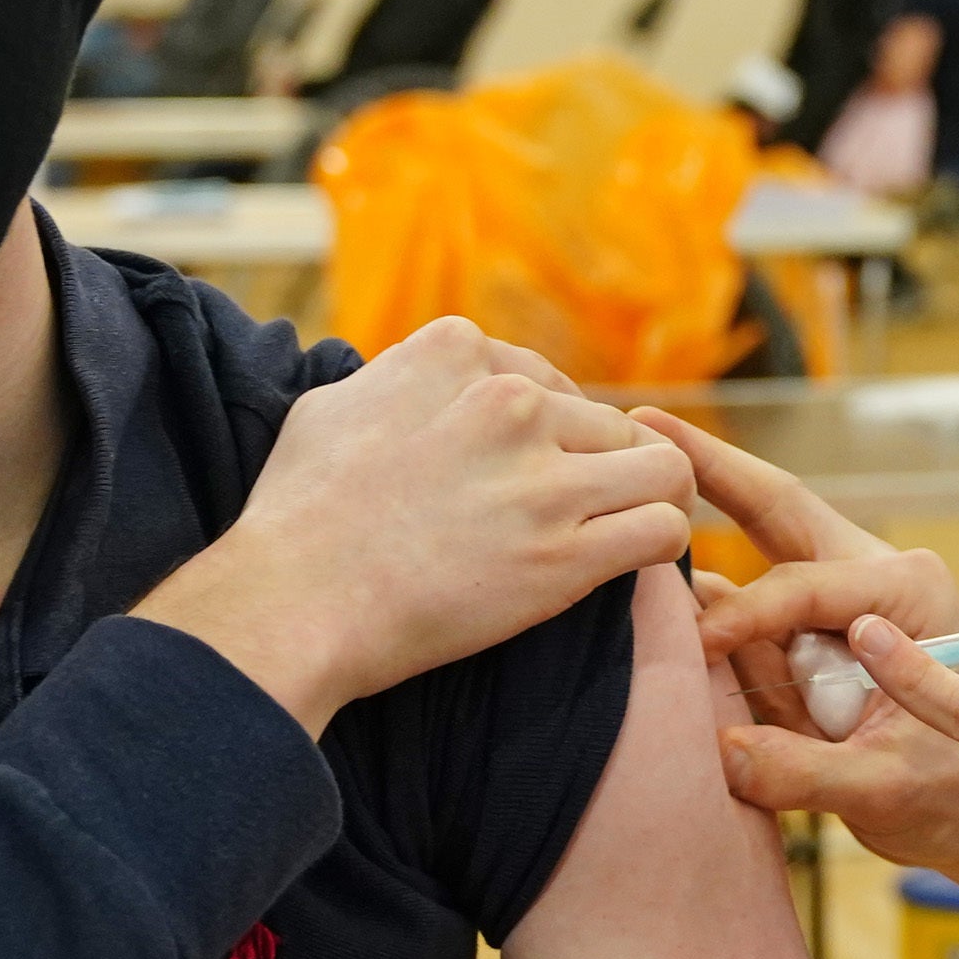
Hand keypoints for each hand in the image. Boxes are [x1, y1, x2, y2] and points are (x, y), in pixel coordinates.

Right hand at [139, 317, 693, 729]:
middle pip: (604, 422)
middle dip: (595, 467)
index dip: (546, 430)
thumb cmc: (296, 514)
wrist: (293, 603)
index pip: (545, 378)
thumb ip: (395, 379)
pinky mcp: (567, 551)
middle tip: (572, 513)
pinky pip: (664, 527)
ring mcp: (542, 476)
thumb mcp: (333, 405)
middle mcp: (509, 401)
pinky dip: (662, 543)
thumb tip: (412, 379)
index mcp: (457, 354)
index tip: (525, 471)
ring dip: (651, 497)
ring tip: (630, 528)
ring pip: (662, 466)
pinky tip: (637, 561)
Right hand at [631, 405, 958, 870]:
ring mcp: (834, 598)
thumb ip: (808, 771)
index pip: (805, 586)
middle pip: (778, 507)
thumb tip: (723, 753)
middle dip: (710, 466)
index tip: (696, 647)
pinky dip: (694, 601)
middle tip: (643, 419)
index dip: (744, 616)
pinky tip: (639, 575)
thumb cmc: (951, 792)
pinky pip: (740, 608)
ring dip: (690, 528)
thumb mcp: (888, 789)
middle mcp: (870, 576)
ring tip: (620, 481)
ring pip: (750, 551)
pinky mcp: (805, 632)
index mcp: (909, 590)